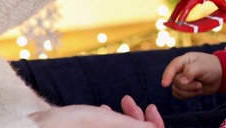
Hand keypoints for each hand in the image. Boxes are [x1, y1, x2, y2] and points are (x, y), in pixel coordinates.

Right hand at [29, 96, 163, 126]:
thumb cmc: (71, 125)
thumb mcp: (107, 122)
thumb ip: (135, 127)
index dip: (155, 125)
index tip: (150, 108)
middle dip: (136, 119)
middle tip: (127, 100)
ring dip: (122, 118)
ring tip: (114, 103)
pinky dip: (109, 123)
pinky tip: (102, 110)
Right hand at [161, 52, 222, 98]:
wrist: (220, 76)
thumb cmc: (212, 67)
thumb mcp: (203, 66)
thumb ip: (191, 71)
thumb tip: (182, 81)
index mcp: (184, 60)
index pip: (172, 67)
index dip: (167, 75)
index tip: (165, 84)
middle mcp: (180, 69)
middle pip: (175, 81)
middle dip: (188, 86)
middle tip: (199, 84)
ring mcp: (181, 79)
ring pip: (176, 89)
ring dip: (189, 91)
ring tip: (200, 87)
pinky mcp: (184, 88)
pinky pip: (179, 95)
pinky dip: (188, 95)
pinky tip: (197, 91)